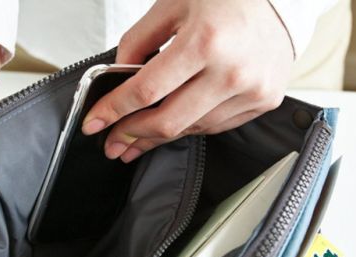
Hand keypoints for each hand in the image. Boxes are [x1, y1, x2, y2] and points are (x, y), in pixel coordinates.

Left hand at [82, 0, 293, 162]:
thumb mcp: (173, 4)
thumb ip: (139, 41)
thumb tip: (118, 77)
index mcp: (205, 41)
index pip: (146, 90)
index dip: (114, 111)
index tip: (93, 124)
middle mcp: (231, 71)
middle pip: (167, 122)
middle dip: (132, 136)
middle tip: (111, 144)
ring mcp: (250, 91)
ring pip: (190, 130)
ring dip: (157, 138)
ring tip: (134, 141)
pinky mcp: (262, 102)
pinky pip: (213, 127)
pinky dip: (187, 128)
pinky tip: (170, 127)